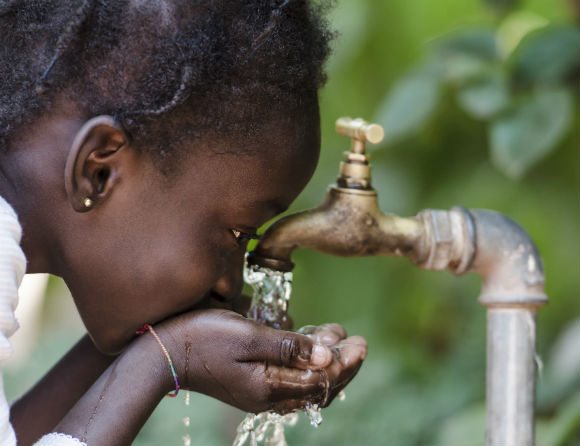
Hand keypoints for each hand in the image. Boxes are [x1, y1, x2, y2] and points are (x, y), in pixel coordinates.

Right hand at [154, 310, 366, 412]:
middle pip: (318, 387)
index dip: (345, 362)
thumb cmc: (203, 338)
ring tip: (336, 336)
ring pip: (306, 383)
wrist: (164, 352)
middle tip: (357, 341)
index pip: (322, 381)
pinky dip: (306, 363)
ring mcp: (260, 392)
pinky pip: (290, 379)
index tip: (361, 342)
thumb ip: (288, 347)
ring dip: (325, 362)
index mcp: (270, 387)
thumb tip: (327, 356)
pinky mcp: (252, 384)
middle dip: (342, 364)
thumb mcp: (248, 336)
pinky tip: (309, 343)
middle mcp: (269, 396)